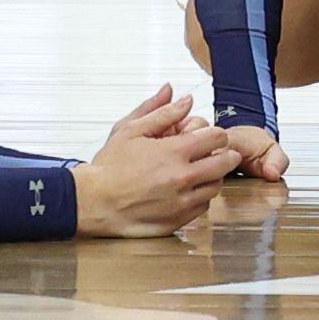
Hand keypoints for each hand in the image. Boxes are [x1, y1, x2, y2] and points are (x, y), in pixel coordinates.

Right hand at [76, 85, 258, 233]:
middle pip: (225, 163)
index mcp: (174, 152)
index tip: (209, 136)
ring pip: (216, 187)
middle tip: (217, 153)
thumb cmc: (108, 167)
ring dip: (213, 177)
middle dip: (225, 154)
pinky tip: (187, 191)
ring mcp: (181, 202)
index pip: (218, 137)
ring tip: (199, 172)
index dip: (217, 133)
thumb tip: (184, 98)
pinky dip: (200, 197)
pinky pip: (202, 207)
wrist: (93, 202)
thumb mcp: (130, 130)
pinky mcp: (176, 221)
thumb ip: (161, 112)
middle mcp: (182, 178)